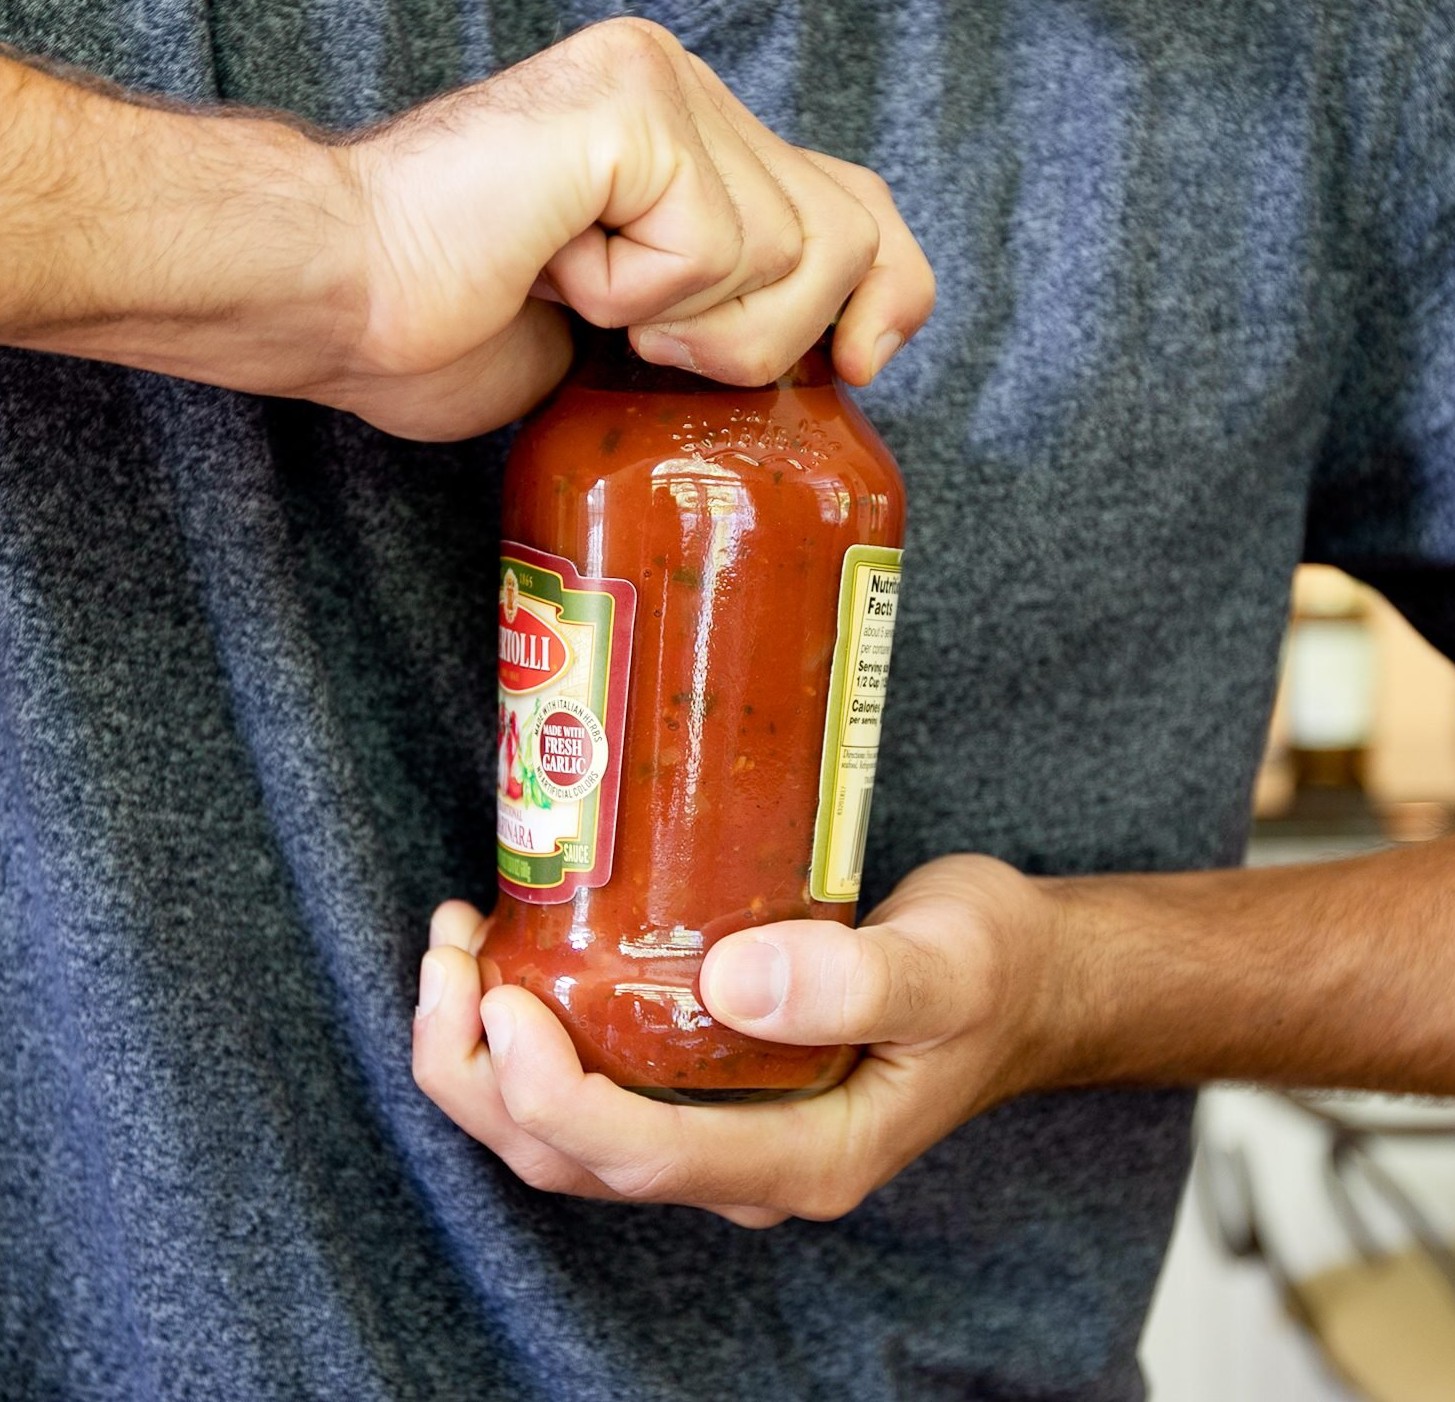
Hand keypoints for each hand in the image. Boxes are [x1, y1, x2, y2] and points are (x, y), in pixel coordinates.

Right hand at [335, 18, 934, 438]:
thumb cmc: (451, 323)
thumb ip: (724, 309)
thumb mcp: (630, 336)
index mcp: (696, 144)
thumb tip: (836, 348)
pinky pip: (710, 247)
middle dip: (769, 338)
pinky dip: (634, 296)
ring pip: (792, 254)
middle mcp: (690, 94)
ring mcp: (663, 90)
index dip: (891, 290)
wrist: (339, 297)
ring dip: (694, 329)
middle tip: (645, 342)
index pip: (859, 201)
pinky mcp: (632, 110)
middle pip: (848, 236)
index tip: (863, 364)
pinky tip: (559, 268)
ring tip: (587, 298)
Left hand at [412, 856, 1057, 1226]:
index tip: (500, 998)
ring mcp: (723, 1129)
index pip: (646, 1160)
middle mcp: (749, 1163)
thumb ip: (861, 980)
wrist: (1023, 979)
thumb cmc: (995, 969)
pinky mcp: (707, 1084)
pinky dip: (531, 1036)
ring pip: (568, 1133)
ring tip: (456, 950)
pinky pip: (593, 1084)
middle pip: (577, 1160)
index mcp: (807, 1160)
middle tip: (451, 959)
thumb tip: (733, 986)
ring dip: (487, 1058)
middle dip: (484, 1075)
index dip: (552, 1093)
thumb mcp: (952, 964)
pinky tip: (511, 958)